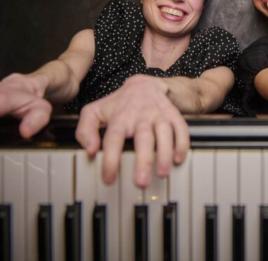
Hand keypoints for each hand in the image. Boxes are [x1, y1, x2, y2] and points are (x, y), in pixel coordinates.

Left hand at [75, 74, 189, 187]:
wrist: (145, 84)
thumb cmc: (119, 104)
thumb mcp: (94, 111)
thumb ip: (85, 130)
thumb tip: (91, 151)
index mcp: (121, 117)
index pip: (114, 138)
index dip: (111, 160)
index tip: (109, 179)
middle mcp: (141, 116)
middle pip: (143, 138)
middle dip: (144, 161)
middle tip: (141, 182)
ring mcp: (160, 115)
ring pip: (165, 133)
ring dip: (165, 154)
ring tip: (162, 173)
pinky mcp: (174, 115)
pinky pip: (182, 129)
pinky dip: (182, 144)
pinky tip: (178, 159)